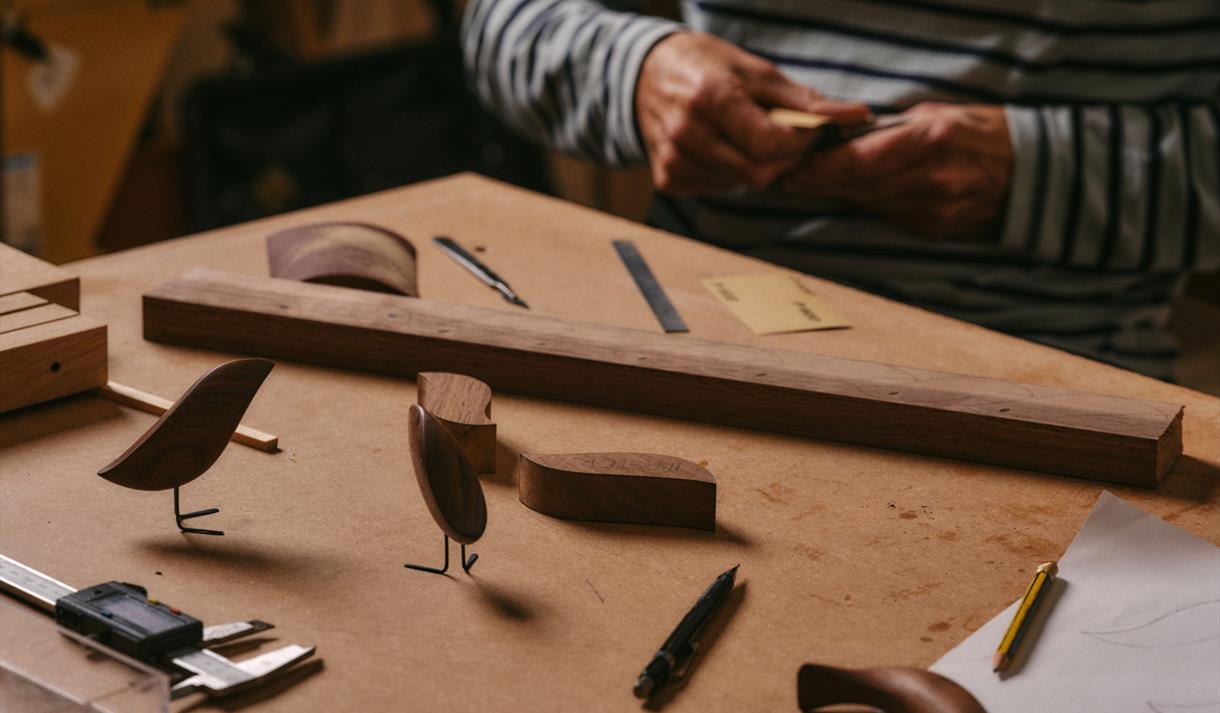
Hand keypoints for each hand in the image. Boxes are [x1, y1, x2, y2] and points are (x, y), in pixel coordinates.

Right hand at [636, 32, 868, 194]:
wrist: (646, 75)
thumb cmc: (708, 67)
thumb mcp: (757, 72)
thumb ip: (805, 101)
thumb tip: (857, 116)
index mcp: (710, 98)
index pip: (771, 145)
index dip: (799, 142)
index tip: (806, 128)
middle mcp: (686, 133)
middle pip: (758, 174)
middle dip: (784, 160)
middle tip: (786, 137)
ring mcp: (673, 160)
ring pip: (741, 184)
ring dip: (758, 166)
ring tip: (751, 137)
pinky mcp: (667, 179)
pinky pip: (719, 188)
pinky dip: (733, 173)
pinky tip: (725, 148)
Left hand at [781, 103, 1011, 240]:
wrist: (1035, 174)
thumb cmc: (983, 133)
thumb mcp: (939, 115)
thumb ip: (892, 130)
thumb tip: (845, 139)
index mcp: (930, 142)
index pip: (857, 163)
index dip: (819, 169)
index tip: (793, 167)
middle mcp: (930, 181)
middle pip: (856, 188)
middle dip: (818, 184)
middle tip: (788, 178)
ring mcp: (933, 211)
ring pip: (867, 206)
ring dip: (837, 197)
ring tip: (809, 186)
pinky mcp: (934, 231)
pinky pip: (888, 217)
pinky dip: (868, 206)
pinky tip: (852, 197)